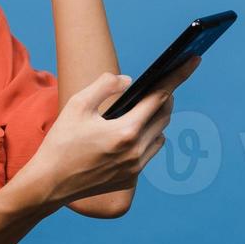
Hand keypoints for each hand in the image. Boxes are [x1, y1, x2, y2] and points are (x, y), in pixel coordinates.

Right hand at [27, 56, 201, 207]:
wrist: (50, 184)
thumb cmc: (61, 141)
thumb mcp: (78, 104)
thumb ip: (105, 85)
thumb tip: (129, 81)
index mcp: (125, 131)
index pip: (160, 96)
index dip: (178, 75)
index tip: (194, 59)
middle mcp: (136, 151)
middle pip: (164, 115)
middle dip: (165, 96)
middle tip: (161, 83)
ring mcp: (135, 168)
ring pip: (160, 134)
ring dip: (158, 118)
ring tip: (147, 105)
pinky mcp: (131, 179)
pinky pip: (150, 151)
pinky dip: (148, 137)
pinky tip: (136, 129)